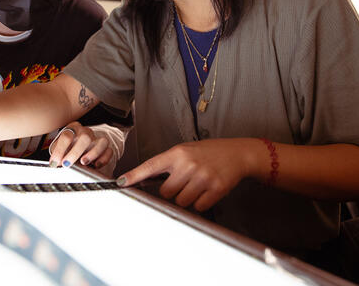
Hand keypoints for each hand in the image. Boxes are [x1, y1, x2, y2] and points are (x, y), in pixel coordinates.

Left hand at [48, 121, 113, 169]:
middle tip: (67, 164)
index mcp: (72, 128)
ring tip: (84, 162)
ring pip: (101, 142)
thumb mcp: (59, 147)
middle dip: (75, 153)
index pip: (66, 136)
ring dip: (92, 153)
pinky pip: (109, 151)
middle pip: (84, 137)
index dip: (60, 150)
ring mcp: (97, 139)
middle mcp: (86, 132)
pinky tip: (96, 165)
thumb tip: (55, 163)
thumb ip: (57, 154)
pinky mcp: (105, 147)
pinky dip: (104, 159)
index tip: (54, 162)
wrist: (78, 145)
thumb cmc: (68, 146)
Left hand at [118, 138, 259, 210]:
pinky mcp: (216, 189)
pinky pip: (198, 206)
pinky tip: (207, 190)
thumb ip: (168, 163)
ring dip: (187, 198)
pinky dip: (200, 202)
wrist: (238, 154)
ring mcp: (202, 177)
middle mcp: (188, 164)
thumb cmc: (208, 153)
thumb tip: (146, 179)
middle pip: (166, 192)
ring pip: (181, 201)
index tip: (121, 182)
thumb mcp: (186, 151)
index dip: (134, 175)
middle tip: (183, 182)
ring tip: (196, 185)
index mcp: (177, 153)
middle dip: (172, 191)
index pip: (150, 166)